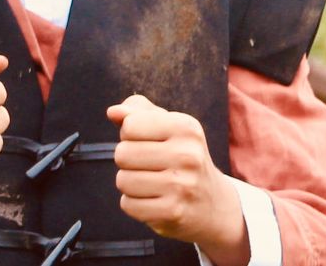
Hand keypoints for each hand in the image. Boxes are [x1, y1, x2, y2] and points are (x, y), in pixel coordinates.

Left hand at [107, 95, 249, 265]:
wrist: (213, 204)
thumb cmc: (181, 156)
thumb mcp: (168, 126)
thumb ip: (137, 112)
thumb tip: (113, 112)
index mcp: (186, 127)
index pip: (130, 125)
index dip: (130, 134)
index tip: (148, 142)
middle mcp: (188, 155)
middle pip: (122, 153)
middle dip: (128, 160)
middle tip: (149, 165)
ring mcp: (182, 187)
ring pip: (123, 181)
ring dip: (130, 183)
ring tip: (151, 183)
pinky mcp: (173, 213)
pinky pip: (128, 205)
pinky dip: (134, 204)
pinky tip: (154, 200)